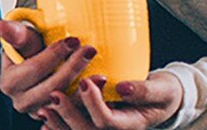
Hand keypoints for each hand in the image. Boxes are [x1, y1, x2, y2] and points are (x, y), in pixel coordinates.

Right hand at [0, 20, 97, 117]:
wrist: (37, 64)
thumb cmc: (30, 48)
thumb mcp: (22, 38)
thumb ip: (14, 32)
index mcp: (9, 83)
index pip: (34, 68)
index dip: (54, 54)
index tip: (73, 40)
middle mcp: (21, 102)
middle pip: (51, 88)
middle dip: (72, 68)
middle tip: (90, 50)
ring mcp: (39, 113)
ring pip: (63, 103)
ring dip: (83, 88)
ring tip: (100, 73)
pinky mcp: (55, 117)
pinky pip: (73, 112)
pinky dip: (88, 100)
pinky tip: (100, 88)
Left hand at [40, 72, 183, 129]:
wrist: (161, 99)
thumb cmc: (162, 92)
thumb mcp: (162, 89)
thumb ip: (145, 90)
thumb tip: (123, 88)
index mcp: (131, 124)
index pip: (108, 122)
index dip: (94, 104)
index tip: (85, 82)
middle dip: (69, 114)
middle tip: (55, 94)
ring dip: (58, 123)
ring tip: (44, 107)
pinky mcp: (93, 126)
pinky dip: (57, 127)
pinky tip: (45, 116)